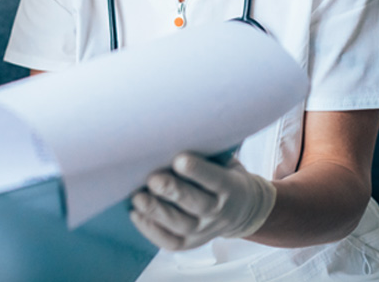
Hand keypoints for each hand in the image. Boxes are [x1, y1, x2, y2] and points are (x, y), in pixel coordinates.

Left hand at [129, 153, 275, 250]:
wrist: (242, 208)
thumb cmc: (221, 174)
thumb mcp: (224, 161)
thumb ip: (205, 154)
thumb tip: (169, 136)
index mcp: (232, 187)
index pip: (216, 180)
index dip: (198, 171)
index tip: (179, 159)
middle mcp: (220, 212)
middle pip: (197, 205)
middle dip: (173, 191)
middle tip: (152, 179)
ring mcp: (206, 230)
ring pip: (181, 226)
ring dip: (157, 212)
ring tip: (138, 198)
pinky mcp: (191, 242)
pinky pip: (171, 242)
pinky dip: (151, 230)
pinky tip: (135, 214)